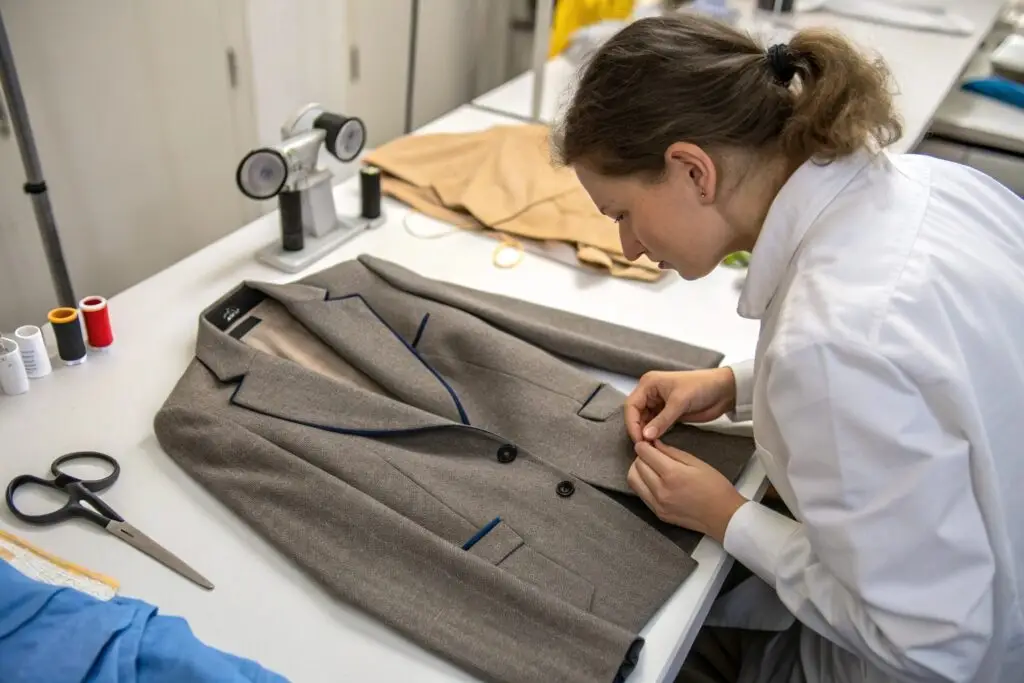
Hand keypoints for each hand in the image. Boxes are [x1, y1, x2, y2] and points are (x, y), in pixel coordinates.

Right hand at [624, 367, 736, 442]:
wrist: (723, 390)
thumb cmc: (700, 388)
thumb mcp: (679, 402)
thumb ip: (662, 420)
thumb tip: (645, 437)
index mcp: (648, 384)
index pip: (631, 406)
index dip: (632, 424)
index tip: (639, 440)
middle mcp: (650, 392)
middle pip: (635, 414)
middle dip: (638, 429)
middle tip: (644, 446)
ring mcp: (659, 403)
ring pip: (644, 420)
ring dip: (646, 432)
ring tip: (649, 446)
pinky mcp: (668, 412)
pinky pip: (655, 424)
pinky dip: (654, 433)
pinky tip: (655, 442)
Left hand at [627, 440, 746, 543]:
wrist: (724, 516)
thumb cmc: (715, 487)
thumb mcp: (697, 462)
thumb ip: (672, 452)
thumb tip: (654, 444)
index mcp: (672, 474)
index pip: (644, 454)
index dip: (643, 445)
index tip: (648, 442)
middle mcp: (660, 490)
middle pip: (636, 466)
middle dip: (641, 456)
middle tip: (651, 454)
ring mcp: (657, 504)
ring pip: (633, 481)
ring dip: (637, 470)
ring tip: (651, 467)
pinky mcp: (658, 514)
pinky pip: (641, 494)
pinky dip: (643, 483)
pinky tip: (654, 480)